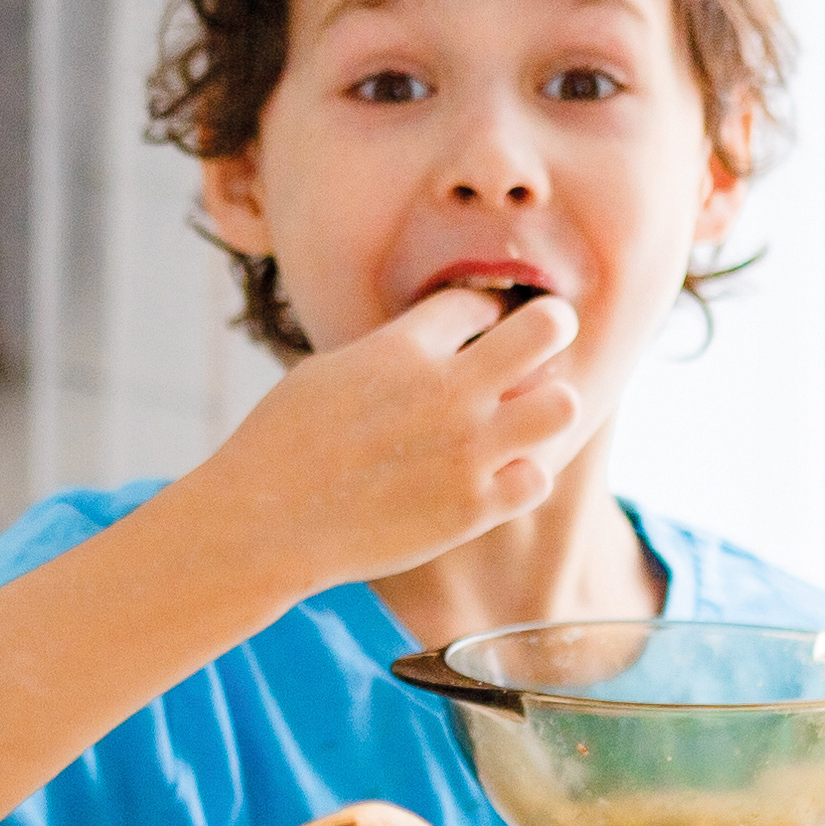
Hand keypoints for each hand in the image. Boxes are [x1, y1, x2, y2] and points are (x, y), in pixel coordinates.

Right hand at [197, 286, 592, 591]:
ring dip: (547, 408)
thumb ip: (390, 352)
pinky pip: (539, 479)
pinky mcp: (470, 510)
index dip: (483, 313)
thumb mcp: (328, 372)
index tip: (477, 330)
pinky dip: (523, 476)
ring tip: (523, 421)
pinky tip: (497, 477)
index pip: (479, 302)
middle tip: (543, 345)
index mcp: (402, 348)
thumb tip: (430, 342)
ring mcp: (464, 452)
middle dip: (553, 327)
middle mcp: (444, 391)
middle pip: (546, 329)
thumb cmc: (282, 445)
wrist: (263, 523)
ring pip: (562, 406)